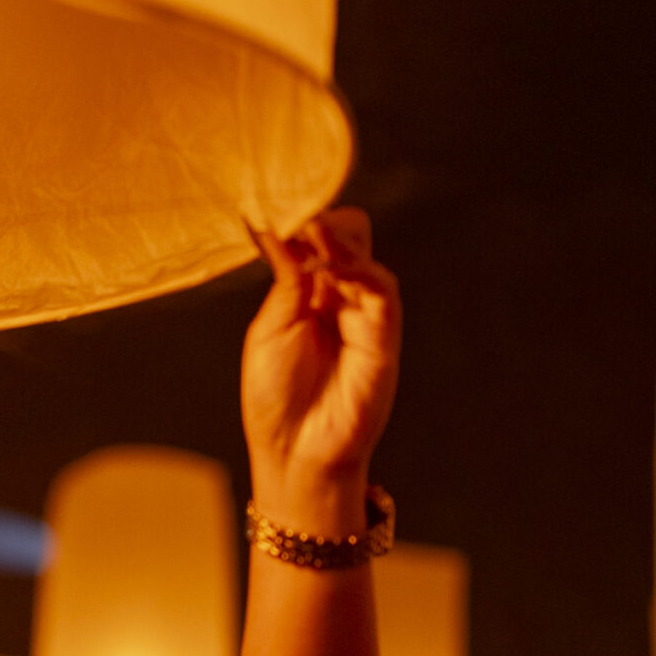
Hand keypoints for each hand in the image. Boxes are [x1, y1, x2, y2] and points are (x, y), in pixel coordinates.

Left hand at [240, 210, 400, 531]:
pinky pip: (381, 289)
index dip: (299, 219)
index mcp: (308, 293)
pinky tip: (331, 265)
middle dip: (321, 219)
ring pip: (364, 255)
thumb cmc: (276, 396)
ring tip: (309, 232)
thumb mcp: (272, 327)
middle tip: (292, 214)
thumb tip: (277, 223)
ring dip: (336, 239)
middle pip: (346, 235)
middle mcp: (339, 297)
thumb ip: (286, 279)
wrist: (295, 451)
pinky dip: (358, 270)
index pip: (314, 239)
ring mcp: (364, 315)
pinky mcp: (383, 336)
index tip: (271, 204)